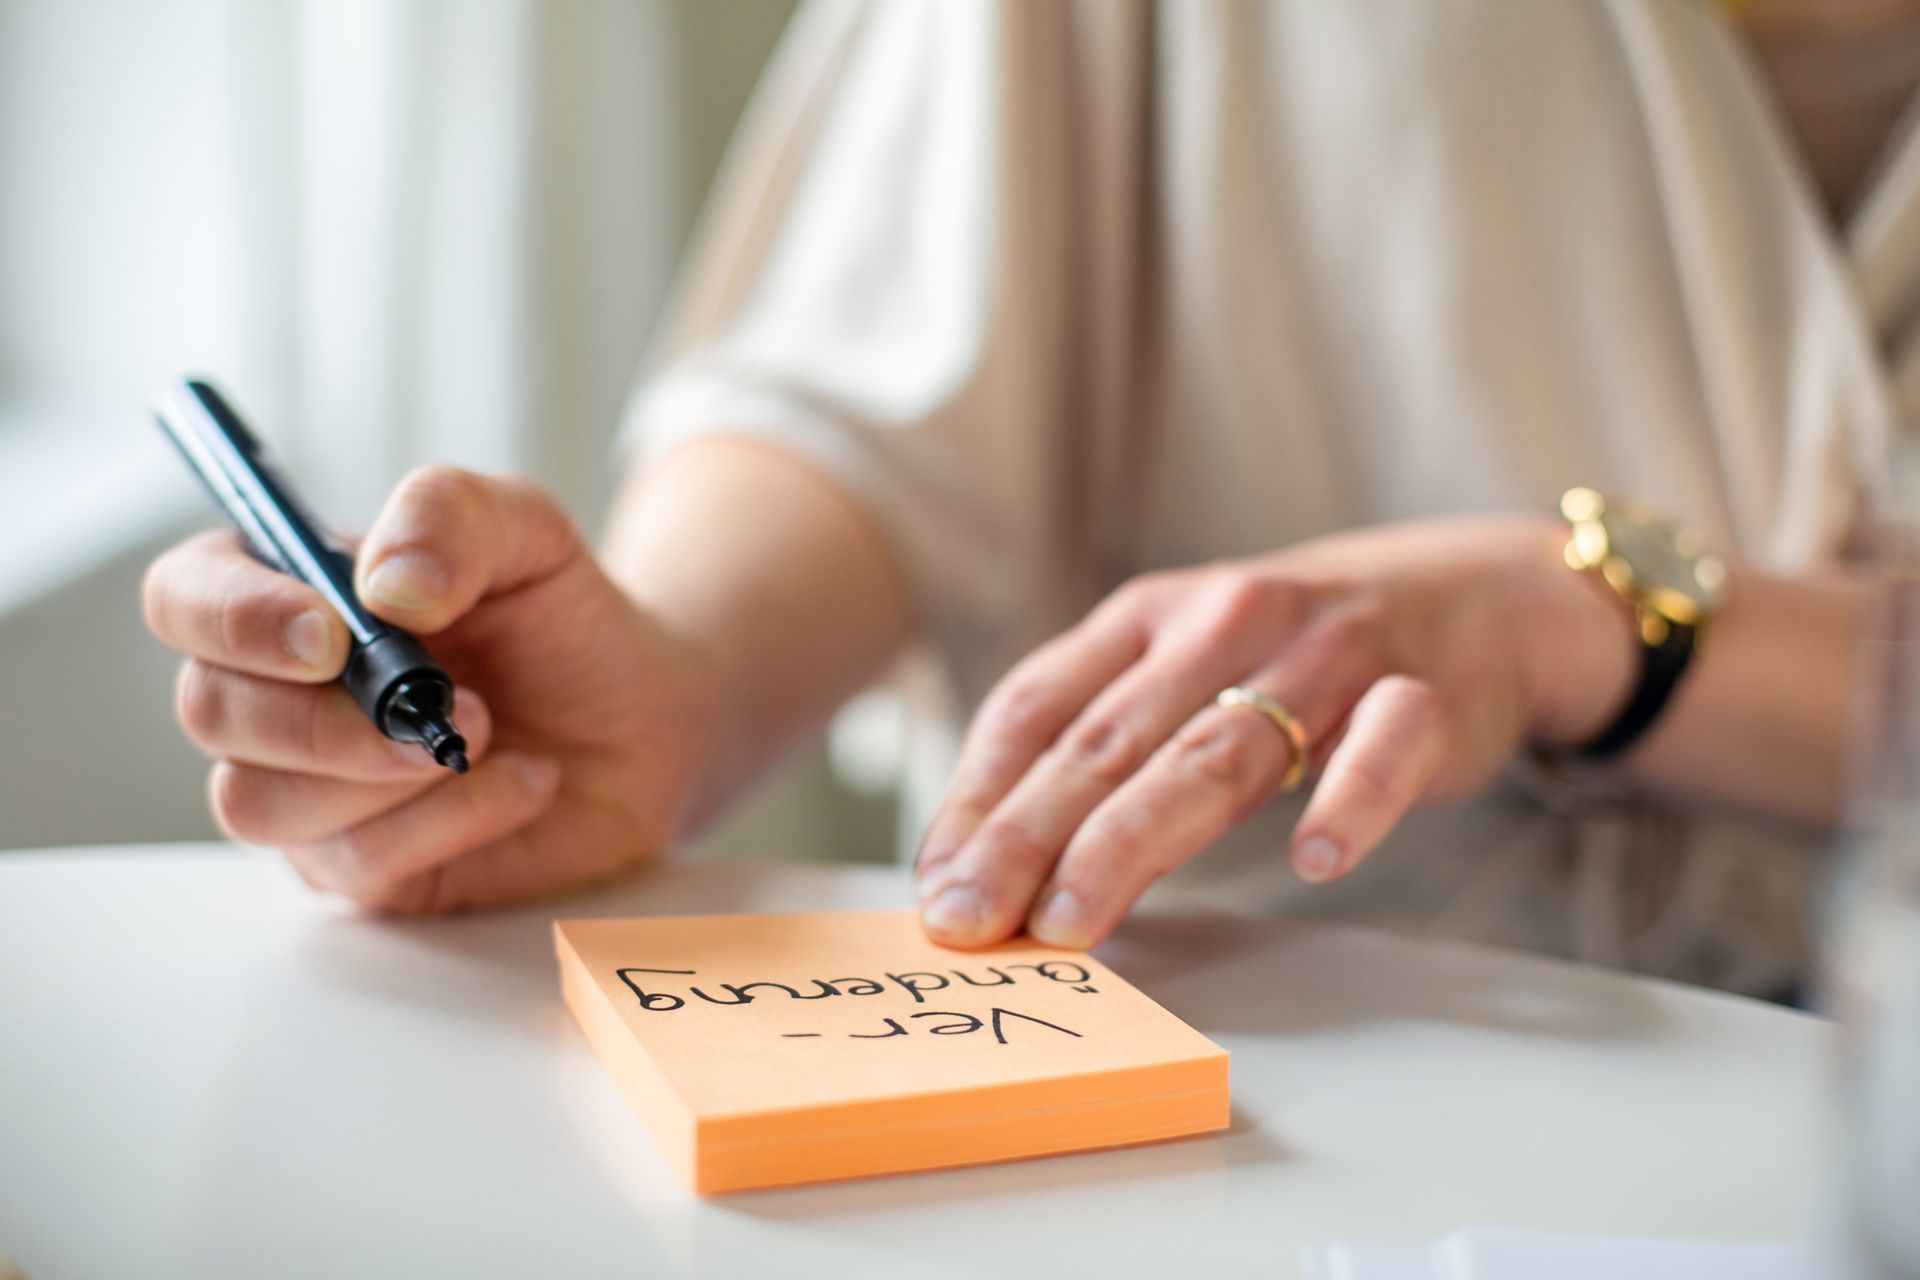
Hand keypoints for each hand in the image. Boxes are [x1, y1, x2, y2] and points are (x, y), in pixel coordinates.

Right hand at [143, 467, 720, 911]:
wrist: (645, 717)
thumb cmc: (563, 619)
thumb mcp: (527, 529)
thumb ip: (450, 515)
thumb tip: (389, 587)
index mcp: (288, 594)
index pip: (185, 597)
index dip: (234, 618)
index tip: (331, 633)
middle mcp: (276, 693)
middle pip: (209, 711)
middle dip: (326, 716)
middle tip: (451, 700)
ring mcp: (308, 787)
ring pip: (257, 803)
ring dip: (385, 774)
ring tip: (491, 732)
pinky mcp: (361, 862)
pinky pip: (356, 862)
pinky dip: (454, 819)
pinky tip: (523, 782)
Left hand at [912, 515, 1636, 949]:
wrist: (1469, 595)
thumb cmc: (1289, 657)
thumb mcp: (1178, 670)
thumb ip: (1096, 746)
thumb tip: (985, 861)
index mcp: (1146, 618)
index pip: (1037, 706)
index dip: (978, 796)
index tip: (939, 883)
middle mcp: (1223, 623)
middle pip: (1109, 740)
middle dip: (1028, 836)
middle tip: (974, 920)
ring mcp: (1326, 655)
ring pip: (1219, 750)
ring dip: (1135, 838)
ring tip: (1075, 917)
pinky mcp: (1425, 693)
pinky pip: (1386, 746)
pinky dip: (1351, 799)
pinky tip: (1314, 857)